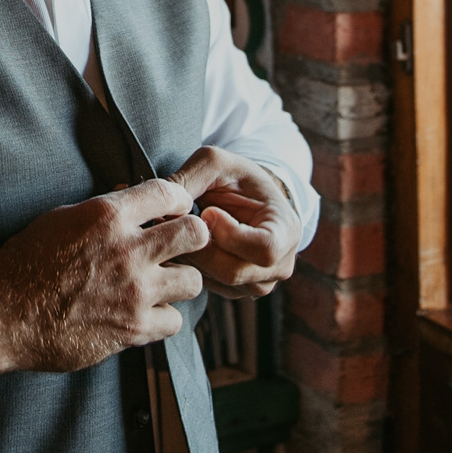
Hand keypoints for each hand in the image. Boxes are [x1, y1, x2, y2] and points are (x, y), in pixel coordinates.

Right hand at [0, 180, 208, 388]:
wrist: (2, 315)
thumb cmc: (24, 264)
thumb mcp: (60, 219)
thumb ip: (102, 212)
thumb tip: (131, 199)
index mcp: (107, 215)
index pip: (169, 192)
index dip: (178, 201)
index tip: (175, 211)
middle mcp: (128, 250)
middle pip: (195, 234)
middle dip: (192, 238)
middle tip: (179, 248)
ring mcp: (135, 291)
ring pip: (193, 281)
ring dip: (178, 282)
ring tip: (161, 285)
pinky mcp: (134, 328)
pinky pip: (175, 321)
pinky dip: (162, 319)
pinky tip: (144, 315)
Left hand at [168, 147, 300, 300]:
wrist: (244, 196)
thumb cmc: (235, 177)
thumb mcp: (215, 162)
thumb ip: (190, 178)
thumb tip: (165, 209)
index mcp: (286, 231)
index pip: (264, 249)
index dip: (229, 234)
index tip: (208, 211)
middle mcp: (280, 264)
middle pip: (234, 272)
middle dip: (199, 248)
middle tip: (179, 223)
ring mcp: (259, 282)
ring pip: (218, 282)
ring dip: (192, 258)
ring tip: (180, 231)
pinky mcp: (237, 290)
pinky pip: (209, 287)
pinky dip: (192, 267)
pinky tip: (185, 245)